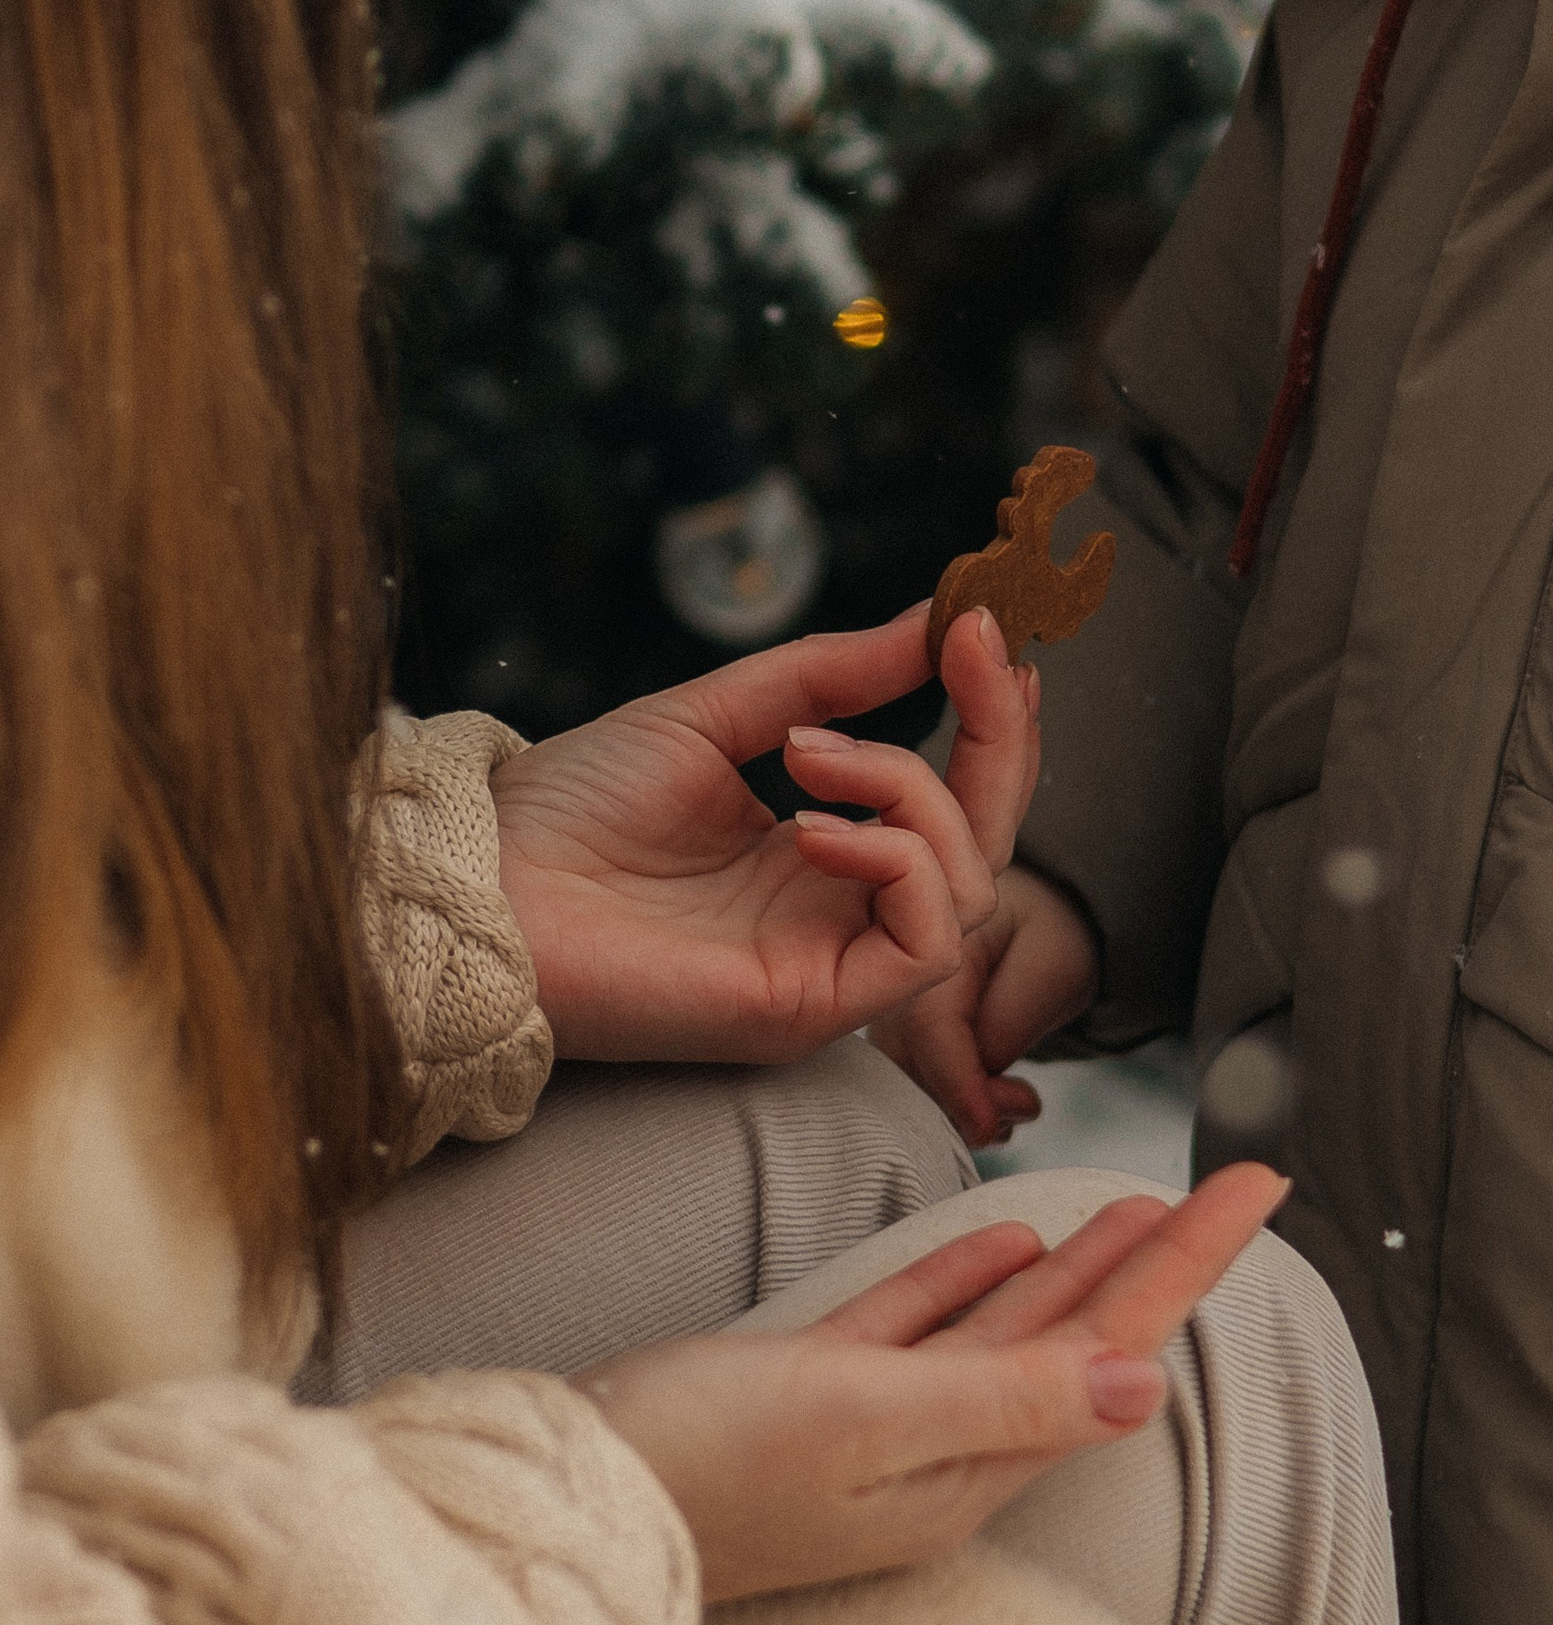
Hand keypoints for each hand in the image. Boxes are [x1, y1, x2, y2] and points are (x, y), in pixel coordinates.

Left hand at [489, 606, 1035, 1064]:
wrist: (480, 881)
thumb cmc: (571, 807)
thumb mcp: (718, 714)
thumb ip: (831, 675)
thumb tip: (936, 615)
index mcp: (818, 854)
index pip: (951, 799)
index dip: (990, 719)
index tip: (988, 628)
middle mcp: (837, 914)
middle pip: (986, 843)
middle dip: (1001, 738)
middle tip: (980, 647)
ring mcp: (830, 966)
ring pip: (968, 887)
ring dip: (915, 790)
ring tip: (808, 754)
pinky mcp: (810, 1008)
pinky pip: (922, 940)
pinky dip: (895, 858)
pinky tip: (811, 822)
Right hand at [579, 1163, 1284, 1600]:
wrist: (560, 1504)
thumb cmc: (704, 1466)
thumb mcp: (866, 1423)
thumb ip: (1004, 1394)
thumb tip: (1147, 1382)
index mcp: (967, 1466)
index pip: (1113, 1347)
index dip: (1190, 1261)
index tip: (1265, 1185)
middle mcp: (939, 1454)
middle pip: (1081, 1337)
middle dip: (1164, 1257)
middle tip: (1242, 1181)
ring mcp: (878, 1428)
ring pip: (1012, 1328)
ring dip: (1084, 1263)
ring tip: (1150, 1202)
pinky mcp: (816, 1398)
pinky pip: (927, 1328)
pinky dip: (976, 1277)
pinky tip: (1014, 1235)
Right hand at [870, 861, 1102, 1149]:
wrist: (1031, 920)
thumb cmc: (1045, 933)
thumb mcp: (1053, 964)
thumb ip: (1012, 1023)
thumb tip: (978, 1087)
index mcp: (933, 938)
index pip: (928, 1028)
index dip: (958, 1086)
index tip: (990, 1127)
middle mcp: (897, 979)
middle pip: (907, 1064)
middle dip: (964, 1105)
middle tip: (1027, 1104)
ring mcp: (888, 1012)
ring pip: (904, 1086)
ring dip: (960, 1110)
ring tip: (1017, 1102)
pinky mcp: (895, 1041)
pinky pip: (911, 1087)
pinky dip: (953, 1107)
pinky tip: (993, 1105)